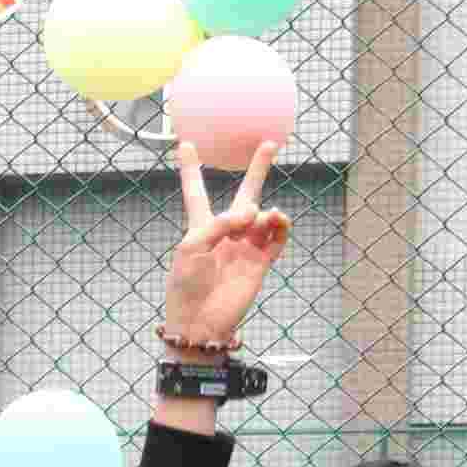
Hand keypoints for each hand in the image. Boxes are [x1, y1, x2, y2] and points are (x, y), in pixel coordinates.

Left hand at [160, 136, 293, 349]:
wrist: (199, 323)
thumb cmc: (186, 285)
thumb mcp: (191, 247)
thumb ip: (219, 224)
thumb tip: (252, 215)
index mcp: (200, 227)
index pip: (196, 191)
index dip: (191, 168)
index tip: (186, 143)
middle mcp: (226, 233)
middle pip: (246, 194)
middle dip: (258, 169)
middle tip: (269, 144)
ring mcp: (245, 247)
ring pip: (263, 217)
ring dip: (264, 214)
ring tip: (259, 220)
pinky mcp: (260, 264)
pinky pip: (276, 239)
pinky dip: (280, 227)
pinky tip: (279, 220)